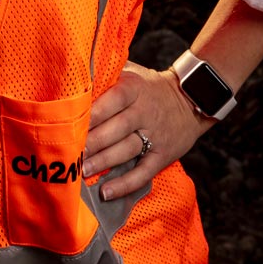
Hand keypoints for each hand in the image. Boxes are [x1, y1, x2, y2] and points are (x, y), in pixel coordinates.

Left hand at [85, 62, 208, 201]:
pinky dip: (125, 184)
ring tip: (82, 171)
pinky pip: (143, 173)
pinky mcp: (162, 156)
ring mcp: (155, 135)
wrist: (190, 99)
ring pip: (127, 150)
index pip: (114, 99)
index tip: (72, 123)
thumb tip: (76, 76)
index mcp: (135, 88)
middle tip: (72, 152)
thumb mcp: (132, 72)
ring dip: (104, 162)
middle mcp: (145, 111)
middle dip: (94, 141)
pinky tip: (106, 191)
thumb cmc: (148, 86)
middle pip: (118, 127)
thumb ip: (108, 73)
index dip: (94, 112)